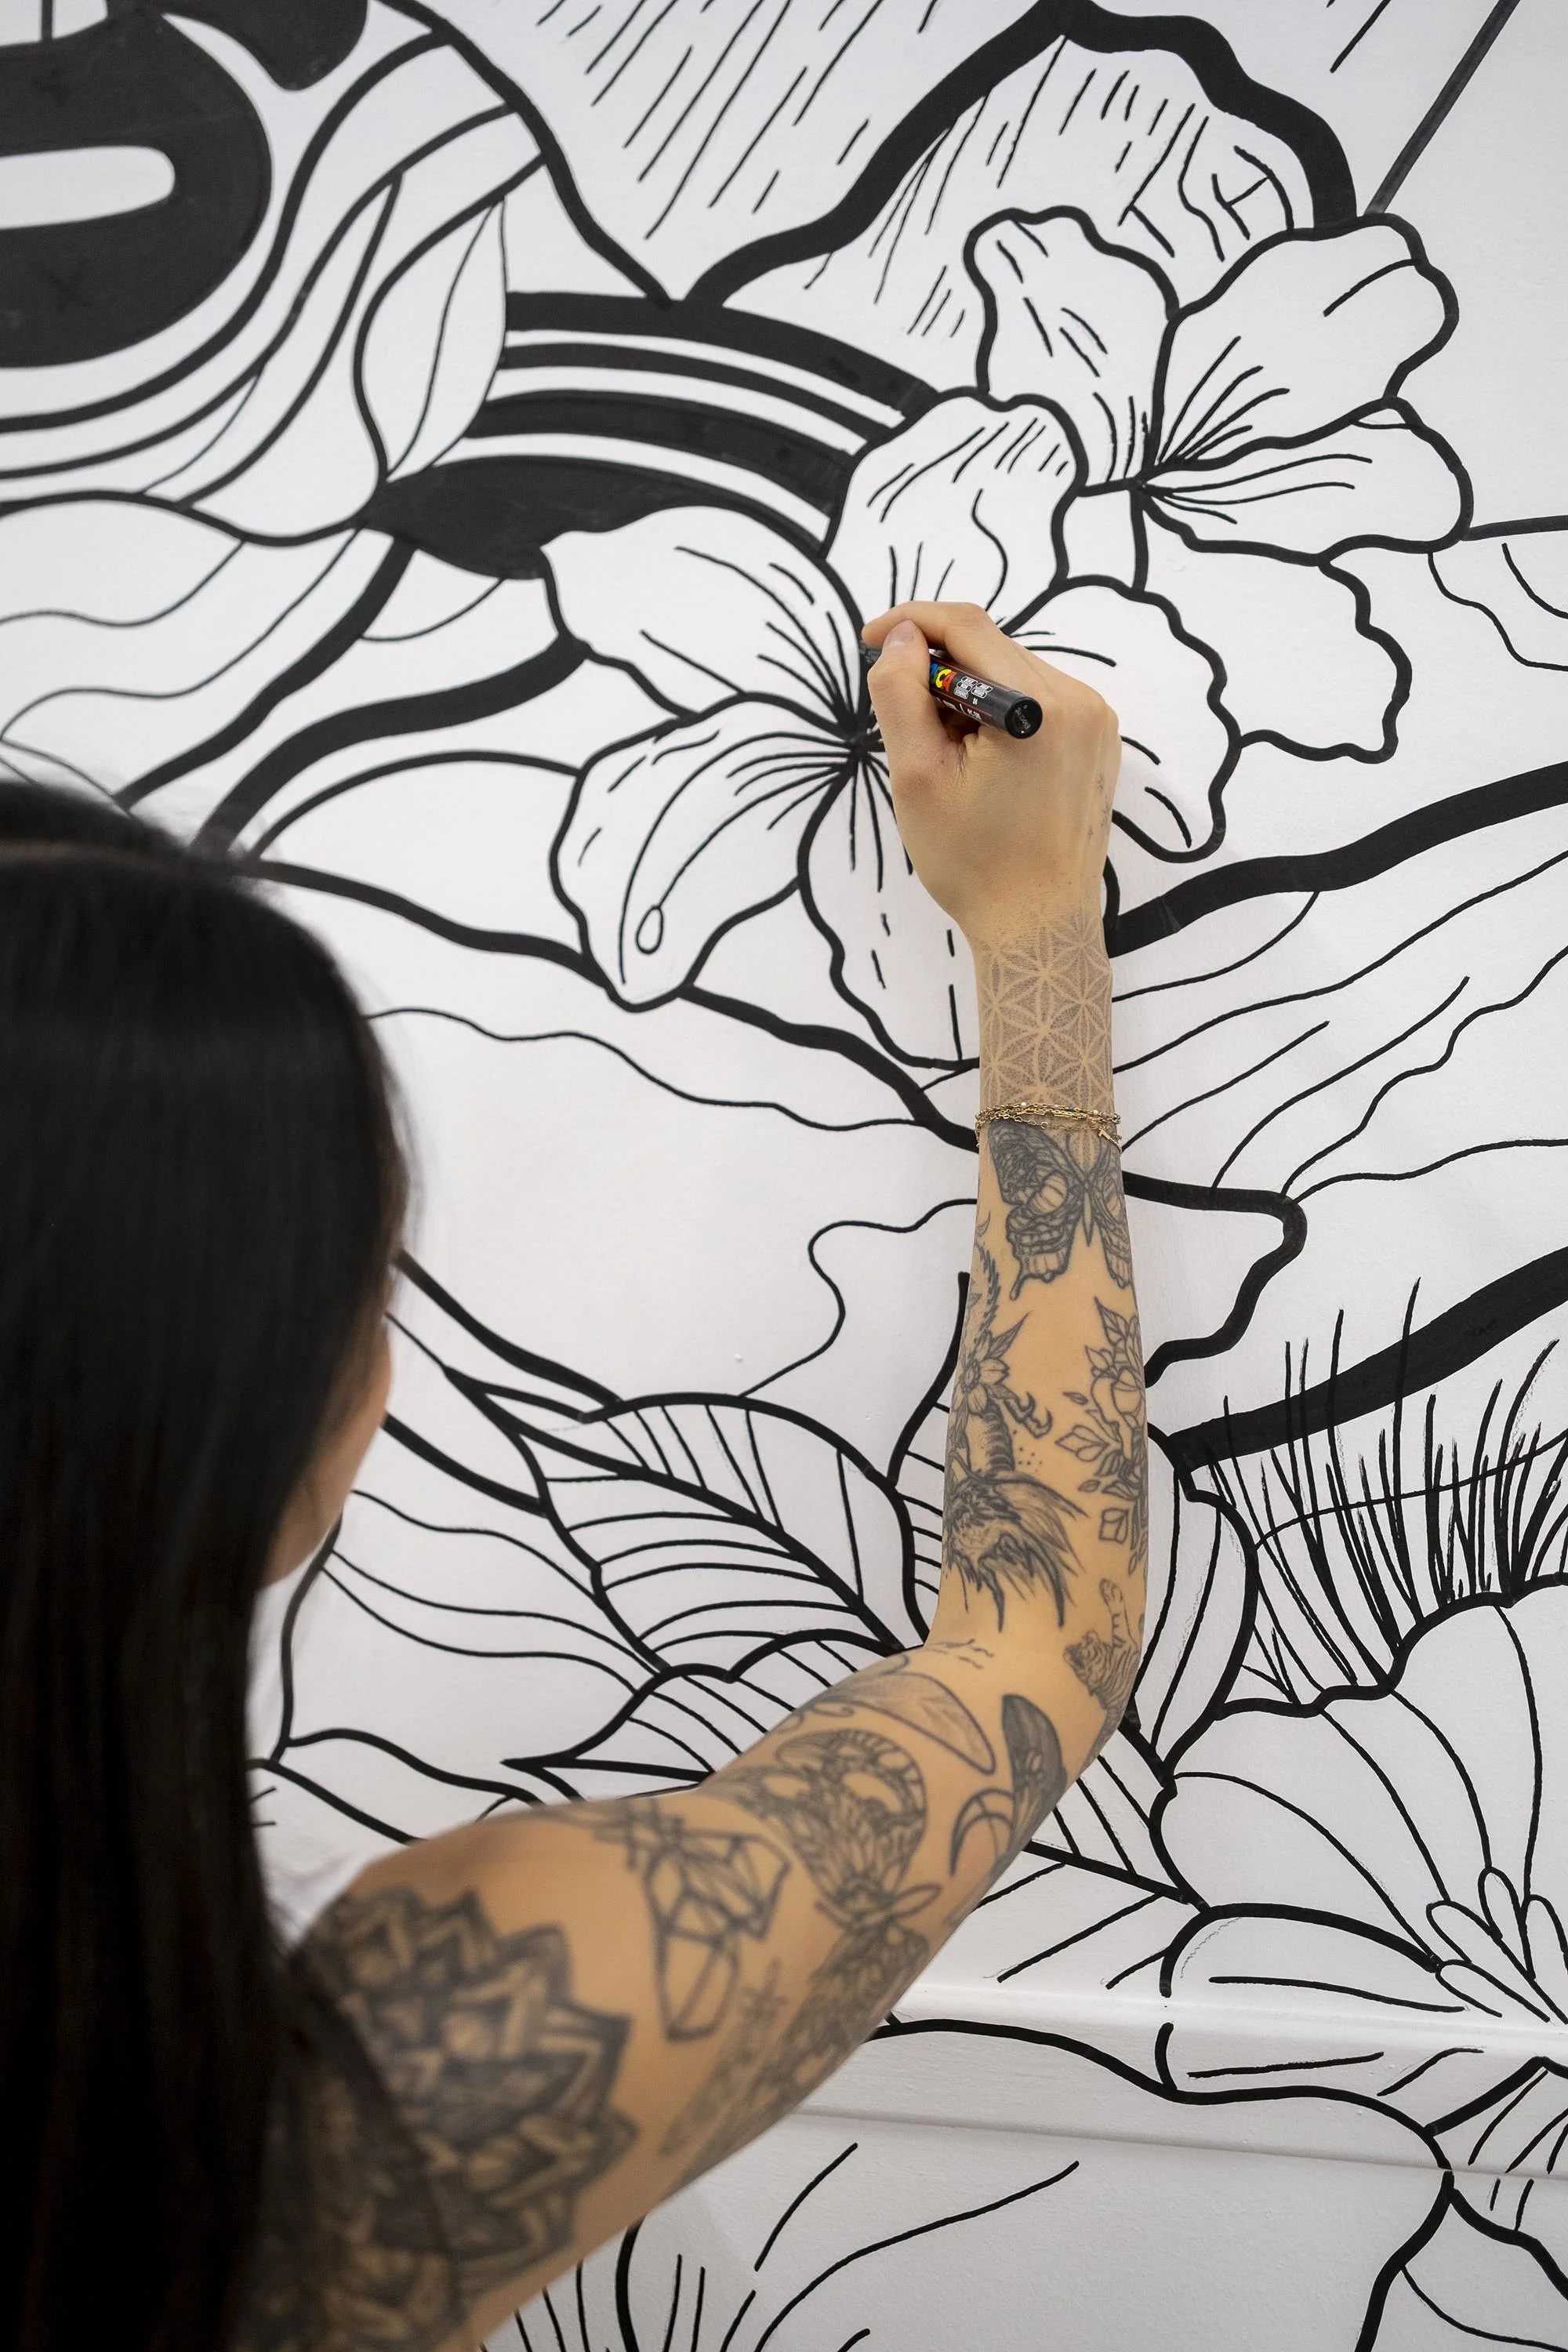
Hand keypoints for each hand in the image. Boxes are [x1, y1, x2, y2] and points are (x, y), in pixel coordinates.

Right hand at [862, 602, 1119, 948]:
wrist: (1039, 926)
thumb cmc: (973, 864)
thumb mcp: (917, 778)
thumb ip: (902, 695)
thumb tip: (905, 637)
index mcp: (1038, 707)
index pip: (967, 627)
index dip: (912, 623)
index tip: (872, 642)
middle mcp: (1079, 701)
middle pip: (993, 649)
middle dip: (939, 670)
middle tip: (906, 722)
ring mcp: (1096, 722)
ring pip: (1013, 674)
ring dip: (969, 695)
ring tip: (948, 756)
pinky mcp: (1099, 742)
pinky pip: (1039, 702)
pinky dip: (1000, 714)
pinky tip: (982, 763)